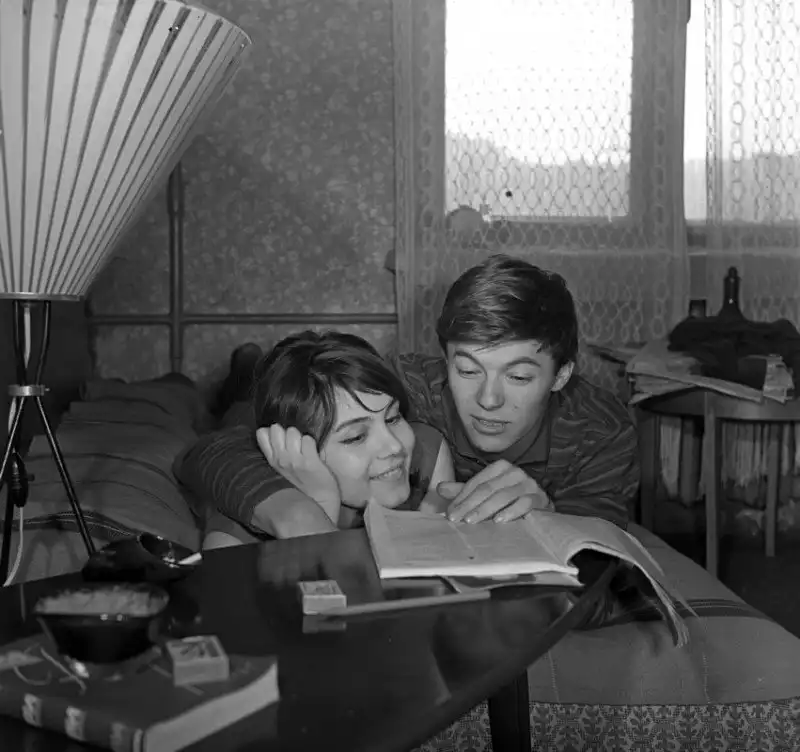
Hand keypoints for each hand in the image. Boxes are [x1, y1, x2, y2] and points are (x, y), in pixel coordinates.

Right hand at [256, 425, 340, 522]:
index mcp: (271, 463)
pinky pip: (308, 440)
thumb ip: (277, 460)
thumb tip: (277, 442)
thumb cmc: (298, 496)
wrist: (311, 518)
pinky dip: (311, 444)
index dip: (272, 432)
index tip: (280, 440)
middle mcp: (280, 460)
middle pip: (277, 429)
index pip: (262, 434)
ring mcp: (295, 461)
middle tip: (293, 445)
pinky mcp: (311, 464)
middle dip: (287, 432)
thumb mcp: (280, 477)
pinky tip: (313, 456)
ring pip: (292, 432)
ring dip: (299, 438)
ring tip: (304, 451)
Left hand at [437, 460, 551, 523]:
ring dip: (485, 509)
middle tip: (455, 519)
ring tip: (471, 521)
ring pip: (503, 496)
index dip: (461, 497)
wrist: (541, 506)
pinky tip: (499, 521)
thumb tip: (440, 488)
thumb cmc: (509, 498)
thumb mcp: (486, 492)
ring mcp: (528, 484)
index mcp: (500, 467)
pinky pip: (524, 504)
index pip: (477, 482)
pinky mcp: (539, 497)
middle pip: (487, 489)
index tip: (450, 513)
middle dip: (469, 505)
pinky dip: (511, 512)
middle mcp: (514, 472)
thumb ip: (464, 491)